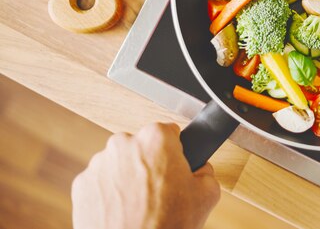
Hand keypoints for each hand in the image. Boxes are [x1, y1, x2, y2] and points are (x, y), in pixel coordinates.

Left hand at [72, 122, 219, 228]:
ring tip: (142, 206)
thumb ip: (206, 172)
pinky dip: (111, 193)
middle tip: (162, 191)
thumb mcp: (207, 196)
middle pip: (143, 146)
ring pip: (121, 163)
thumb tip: (200, 169)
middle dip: (152, 163)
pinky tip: (124, 211)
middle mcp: (124, 144)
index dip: (176, 151)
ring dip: (130, 177)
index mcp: (156, 139)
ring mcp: (100, 163)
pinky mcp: (82, 184)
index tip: (176, 166)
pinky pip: (102, 182)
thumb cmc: (166, 226)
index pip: (170, 132)